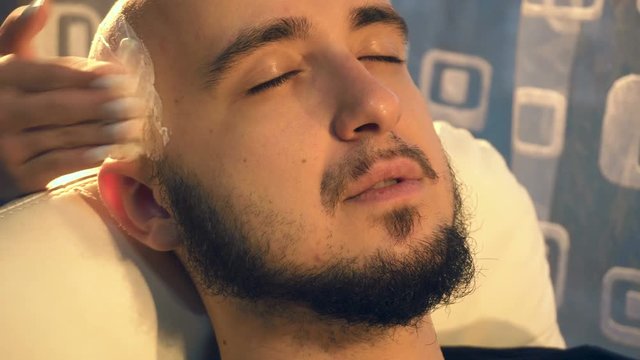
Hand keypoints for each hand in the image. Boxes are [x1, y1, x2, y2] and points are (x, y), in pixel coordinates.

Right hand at [0, 0, 141, 203]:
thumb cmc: (12, 100)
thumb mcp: (11, 66)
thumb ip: (23, 35)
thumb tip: (44, 4)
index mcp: (2, 78)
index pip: (50, 74)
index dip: (88, 75)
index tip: (122, 78)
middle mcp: (0, 111)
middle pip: (61, 106)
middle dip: (103, 106)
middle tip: (135, 105)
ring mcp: (7, 145)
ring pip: (64, 135)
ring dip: (104, 131)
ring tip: (134, 126)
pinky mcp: (20, 173)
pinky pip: (59, 163)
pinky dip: (87, 156)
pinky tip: (111, 150)